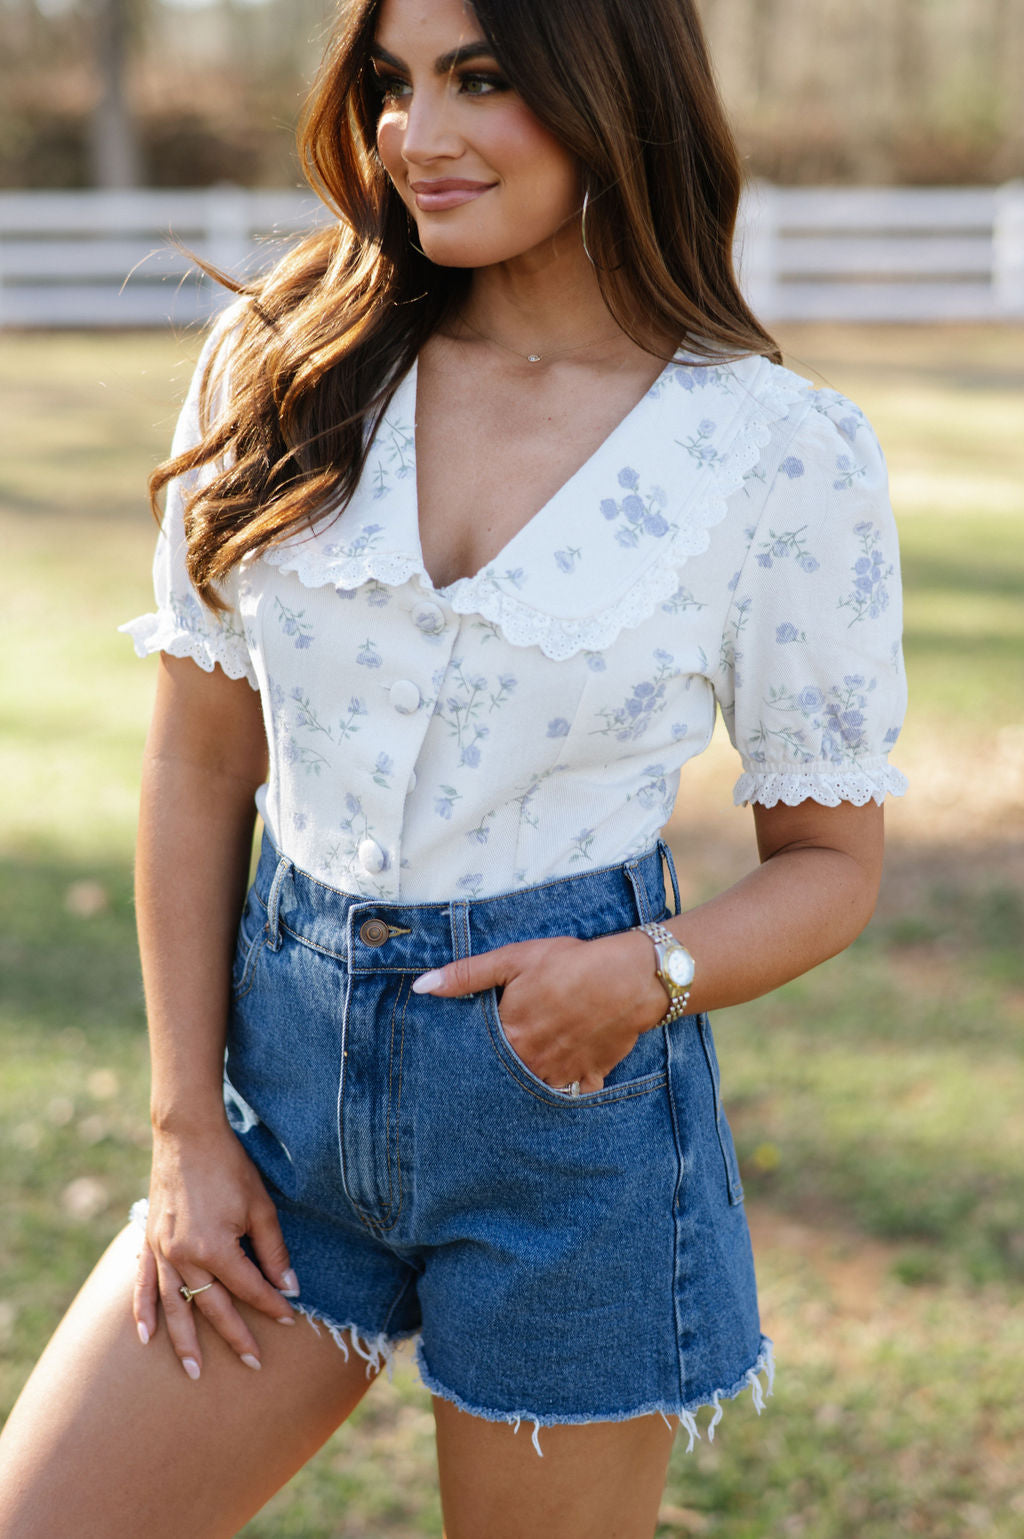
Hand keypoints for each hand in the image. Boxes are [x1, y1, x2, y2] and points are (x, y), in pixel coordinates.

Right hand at [134, 1120, 298, 1379]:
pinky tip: (145, 1337)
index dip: (271, 1305)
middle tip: (252, 1364)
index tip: (290, 1319)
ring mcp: (161, 1251)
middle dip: (234, 1337)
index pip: (249, 1288)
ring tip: (194, 1370)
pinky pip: (142, 1285)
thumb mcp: (260, 1206)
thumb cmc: (230, 1166)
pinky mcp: (149, 1241)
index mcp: (214, 1248)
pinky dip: (143, 1312)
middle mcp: (183, 1256)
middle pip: (212, 1306)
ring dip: (184, 1341)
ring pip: (174, 1306)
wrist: (187, 1135)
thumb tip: (290, 1287)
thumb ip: (273, 1250)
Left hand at [411, 929, 664, 1092]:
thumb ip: (466, 975)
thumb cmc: (571, 964)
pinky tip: (560, 1083)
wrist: (630, 977)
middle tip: (490, 1071)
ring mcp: (562, 1073)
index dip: (471, 1054)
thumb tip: (422, 986)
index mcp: (510, 1037)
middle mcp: (532, 1063)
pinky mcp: (590, 1075)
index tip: (463, 1055)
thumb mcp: (515, 959)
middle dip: (496, 1075)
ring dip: (527, 1085)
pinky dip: (567, 1093)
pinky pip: (574, 1095)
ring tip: (521, 1076)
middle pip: (504, 1078)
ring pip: (534, 1091)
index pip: (477, 1057)